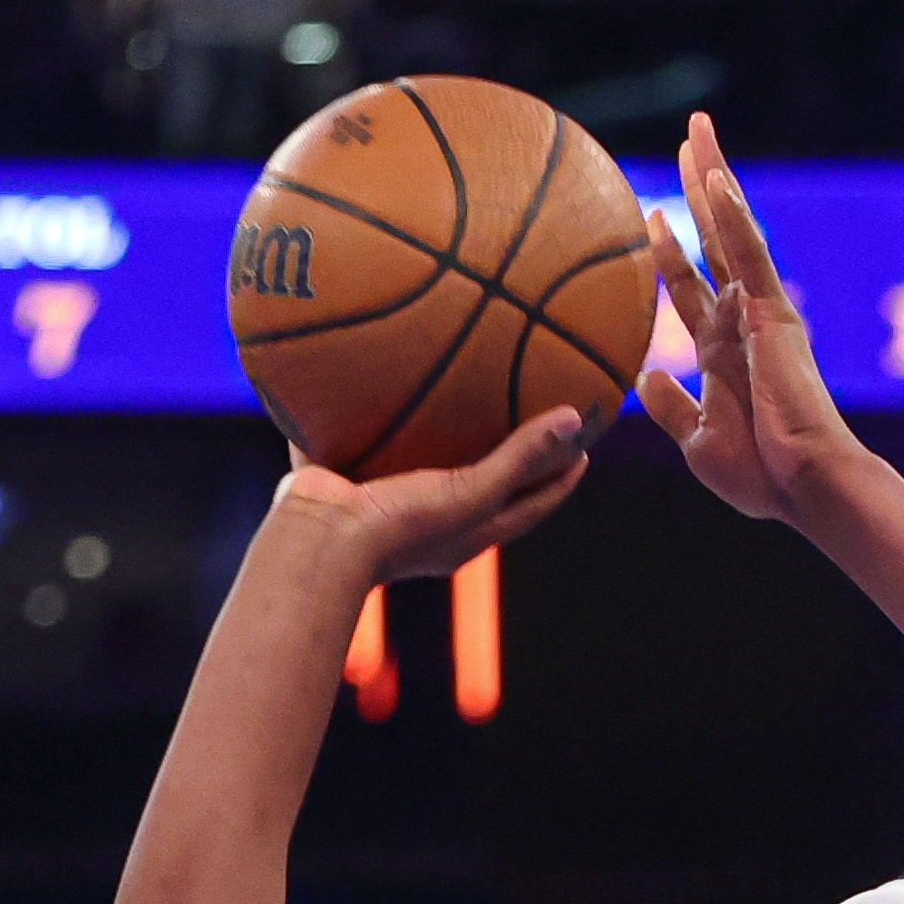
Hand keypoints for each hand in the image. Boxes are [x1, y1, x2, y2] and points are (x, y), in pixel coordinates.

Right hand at [275, 408, 589, 577]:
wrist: (318, 541)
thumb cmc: (401, 528)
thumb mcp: (471, 492)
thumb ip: (519, 458)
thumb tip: (575, 417)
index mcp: (469, 532)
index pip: (530, 504)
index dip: (559, 478)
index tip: (585, 446)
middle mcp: (435, 519)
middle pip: (486, 480)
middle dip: (510, 449)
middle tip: (533, 404)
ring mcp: (390, 499)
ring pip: (424, 456)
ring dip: (442, 426)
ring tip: (456, 378)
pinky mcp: (350, 476)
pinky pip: (368, 431)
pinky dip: (376, 404)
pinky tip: (375, 363)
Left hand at [636, 111, 859, 522]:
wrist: (803, 486)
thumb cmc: (761, 476)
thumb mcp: (698, 442)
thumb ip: (671, 407)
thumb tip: (645, 378)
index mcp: (721, 352)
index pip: (691, 288)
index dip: (671, 252)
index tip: (653, 215)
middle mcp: (741, 323)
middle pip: (714, 241)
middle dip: (698, 191)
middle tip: (686, 142)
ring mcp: (759, 313)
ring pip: (731, 231)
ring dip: (713, 179)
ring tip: (697, 131)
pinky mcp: (775, 315)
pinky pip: (751, 257)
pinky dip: (734, 219)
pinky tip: (716, 180)